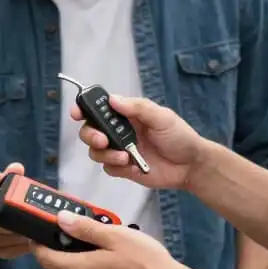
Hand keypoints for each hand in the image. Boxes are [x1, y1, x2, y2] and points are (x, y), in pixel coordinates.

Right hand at [0, 162, 32, 259]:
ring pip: (4, 237)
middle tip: (31, 216)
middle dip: (13, 218)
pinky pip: (11, 250)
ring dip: (20, 233)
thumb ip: (11, 176)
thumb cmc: (2, 203)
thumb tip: (16, 167)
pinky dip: (23, 246)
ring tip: (37, 229)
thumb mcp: (5, 188)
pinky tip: (34, 240)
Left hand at [32, 210, 197, 268]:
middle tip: (65, 238)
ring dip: (71, 268)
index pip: (46, 259)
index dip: (38, 246)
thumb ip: (86, 228)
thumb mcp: (116, 236)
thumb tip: (62, 219)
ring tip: (89, 251)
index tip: (37, 235)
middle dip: (55, 255)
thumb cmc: (147, 262)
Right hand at [71, 96, 204, 189]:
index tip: (77, 113)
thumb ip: (137, 108)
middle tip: (102, 140)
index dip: (84, 109)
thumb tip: (113, 100)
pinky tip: (131, 166)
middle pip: (90, 131)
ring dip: (105, 154)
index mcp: (126, 115)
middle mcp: (119, 131)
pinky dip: (116, 167)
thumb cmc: (179, 136)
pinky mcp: (123, 169)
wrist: (190, 166)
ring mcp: (119, 150)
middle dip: (90, 135)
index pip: (99, 109)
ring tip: (124, 157)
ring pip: (95, 151)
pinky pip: (108, 168)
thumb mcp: (161, 117)